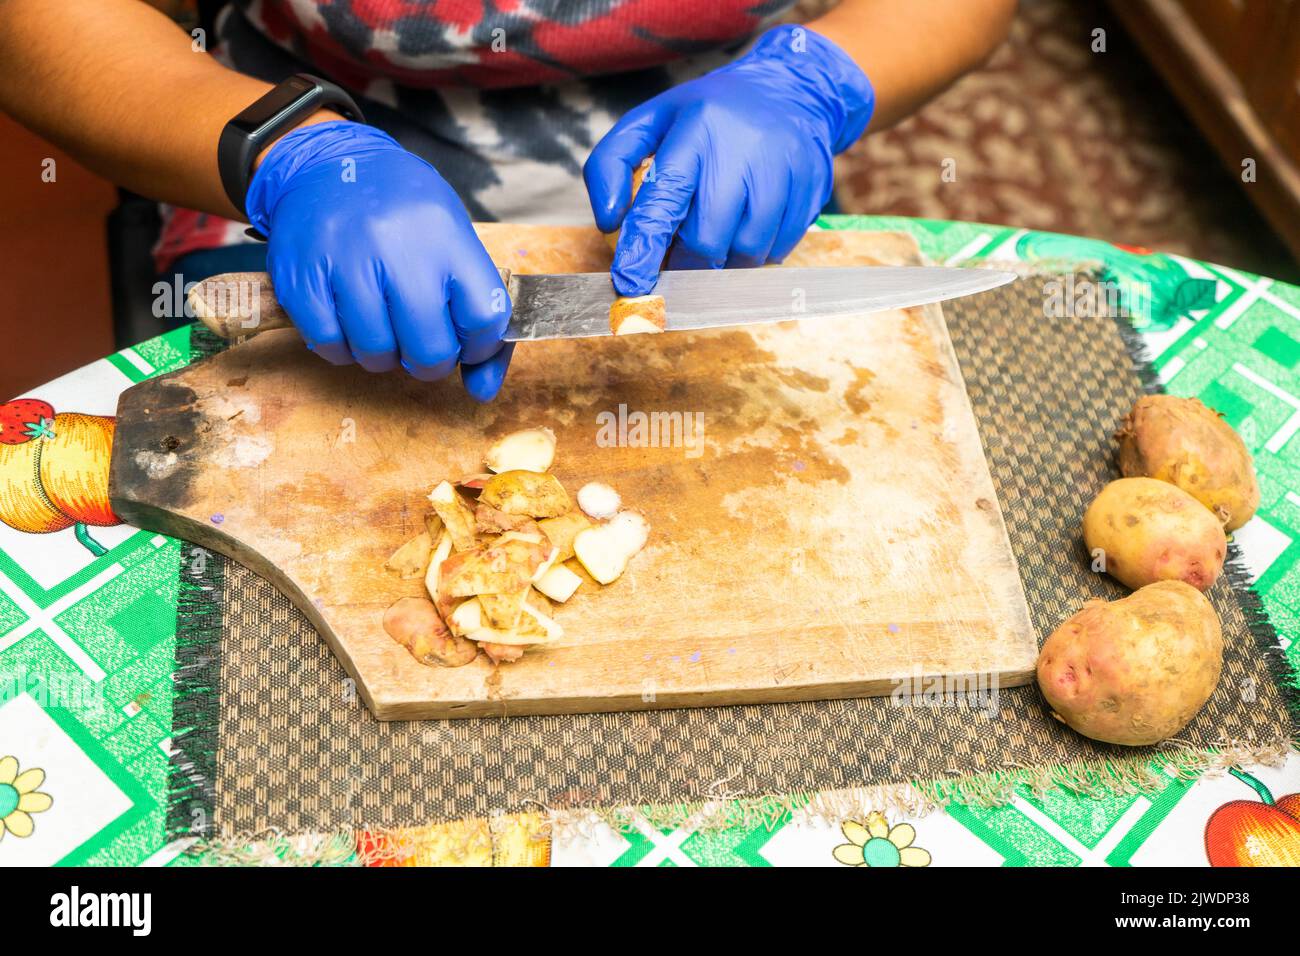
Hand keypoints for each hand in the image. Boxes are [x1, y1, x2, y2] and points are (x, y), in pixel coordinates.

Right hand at [245, 122, 512, 399]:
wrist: (328, 164)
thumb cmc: (401, 210)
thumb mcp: (452, 240)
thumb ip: (477, 313)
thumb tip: (483, 391)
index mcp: (445, 235)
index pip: (485, 318)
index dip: (481, 345)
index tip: (467, 338)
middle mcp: (396, 246)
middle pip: (429, 349)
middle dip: (429, 361)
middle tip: (420, 343)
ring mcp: (344, 261)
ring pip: (376, 353)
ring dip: (383, 355)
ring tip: (382, 325)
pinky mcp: (300, 276)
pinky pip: (329, 345)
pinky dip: (342, 349)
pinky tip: (348, 322)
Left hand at [584, 25, 874, 296]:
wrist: (791, 90)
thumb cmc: (708, 116)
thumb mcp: (651, 121)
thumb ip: (611, 164)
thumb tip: (609, 222)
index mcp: (696, 128)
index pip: (665, 199)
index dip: (644, 247)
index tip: (630, 283)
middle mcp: (744, 147)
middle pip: (708, 238)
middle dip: (688, 261)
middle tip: (681, 256)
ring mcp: (784, 167)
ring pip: (747, 251)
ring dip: (724, 261)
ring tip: (717, 236)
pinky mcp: (812, 187)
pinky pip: (779, 249)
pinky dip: (757, 253)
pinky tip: (749, 228)